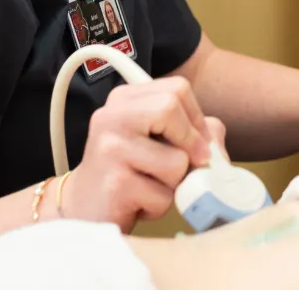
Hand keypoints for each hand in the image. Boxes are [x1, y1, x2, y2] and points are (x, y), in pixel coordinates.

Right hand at [58, 75, 224, 230]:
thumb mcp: (158, 143)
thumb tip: (215, 149)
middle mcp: (112, 116)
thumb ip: (195, 134)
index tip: (194, 143)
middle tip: (183, 166)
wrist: (82, 210)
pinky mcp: (115, 183)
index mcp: (124, 99)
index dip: (196, 119)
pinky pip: (164, 195)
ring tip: (148, 187)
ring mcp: (110, 148)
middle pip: (172, 108)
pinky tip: (137, 203)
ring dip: (174, 183)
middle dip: (190, 143)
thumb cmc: (129, 174)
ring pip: (177, 160)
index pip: (178, 88)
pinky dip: (159, 206)